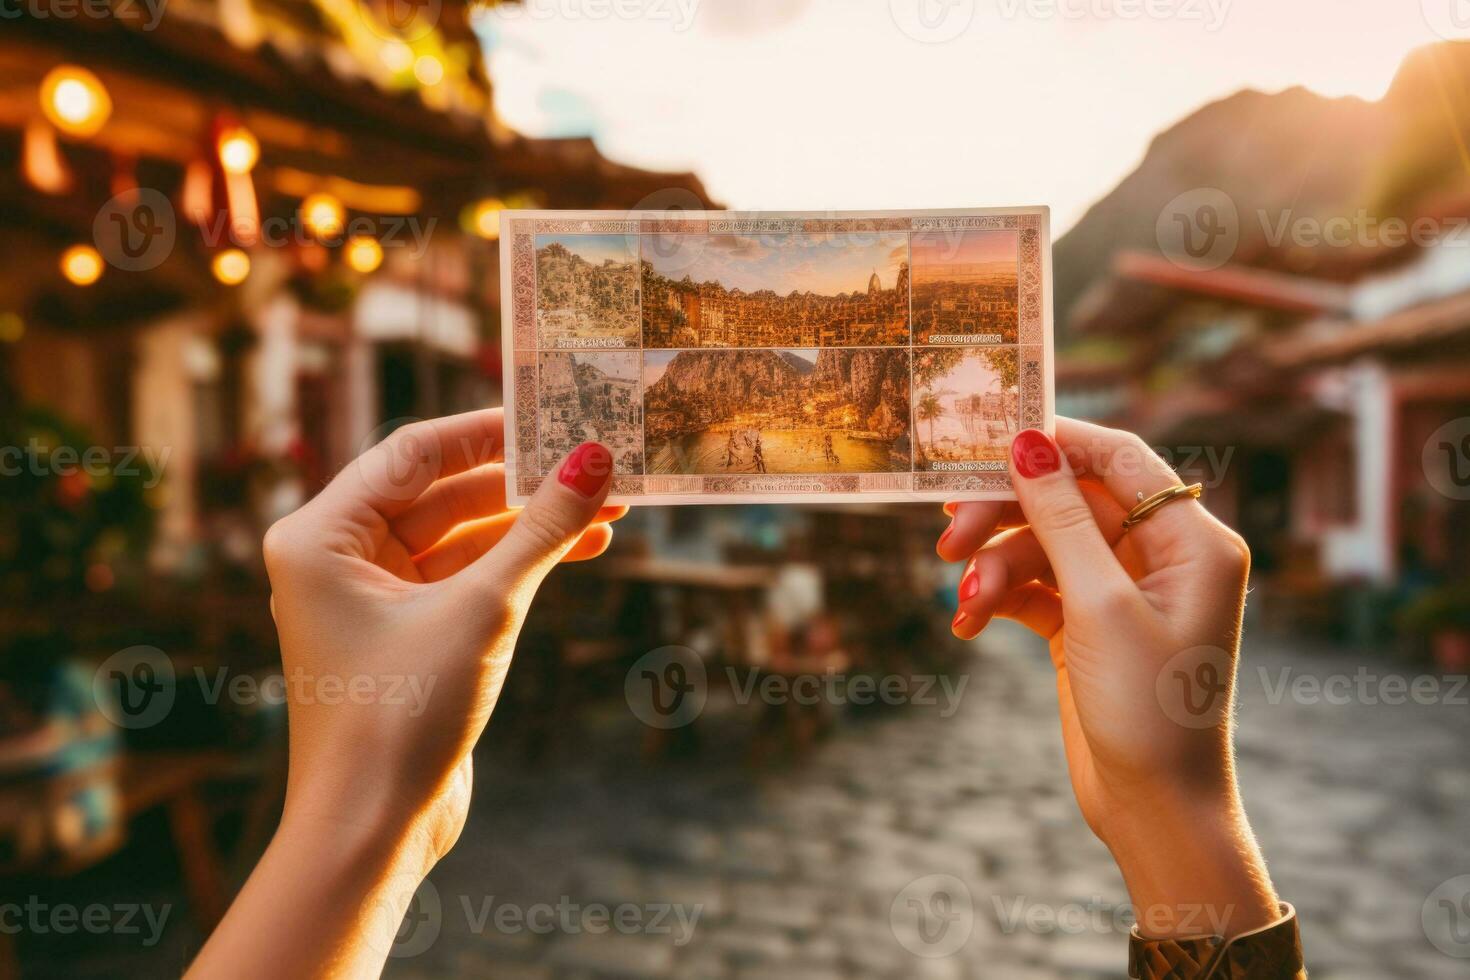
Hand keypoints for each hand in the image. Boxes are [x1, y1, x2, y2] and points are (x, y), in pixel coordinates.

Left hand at [190, 410, 620, 977]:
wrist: (374, 828)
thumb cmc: (401, 714)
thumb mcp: (483, 608)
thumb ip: (541, 529)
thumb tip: (596, 460)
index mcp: (320, 534)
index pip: (414, 451)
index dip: (491, 431)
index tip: (556, 414)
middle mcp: (336, 558)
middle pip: (442, 493)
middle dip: (525, 484)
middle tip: (598, 465)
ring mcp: (370, 598)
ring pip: (462, 538)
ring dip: (530, 526)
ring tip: (609, 511)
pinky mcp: (404, 635)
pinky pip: (465, 578)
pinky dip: (516, 565)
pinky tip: (580, 550)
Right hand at [939, 418, 1277, 937]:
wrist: (1155, 810)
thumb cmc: (1148, 708)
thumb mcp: (1098, 604)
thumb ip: (1060, 517)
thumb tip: (1027, 444)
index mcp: (1193, 539)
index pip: (1118, 457)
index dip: (1053, 443)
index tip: (985, 441)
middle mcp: (1163, 555)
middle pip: (1069, 500)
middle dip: (1007, 516)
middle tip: (949, 535)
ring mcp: (1123, 590)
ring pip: (1043, 545)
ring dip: (996, 568)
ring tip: (964, 603)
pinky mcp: (1089, 624)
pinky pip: (1035, 587)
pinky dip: (1000, 599)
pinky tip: (969, 623)